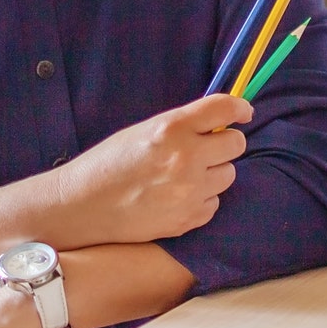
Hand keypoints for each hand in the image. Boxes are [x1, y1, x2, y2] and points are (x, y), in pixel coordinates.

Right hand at [52, 94, 248, 245]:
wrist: (84, 206)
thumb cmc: (109, 164)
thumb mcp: (143, 131)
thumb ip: (182, 126)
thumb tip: (218, 123)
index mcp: (172, 129)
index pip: (224, 109)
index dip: (239, 108)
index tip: (242, 112)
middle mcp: (186, 158)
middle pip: (236, 144)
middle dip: (223, 144)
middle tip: (204, 148)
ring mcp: (190, 192)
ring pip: (228, 175)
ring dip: (213, 173)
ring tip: (183, 176)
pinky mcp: (189, 219)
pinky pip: (214, 203)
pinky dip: (202, 198)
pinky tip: (176, 196)